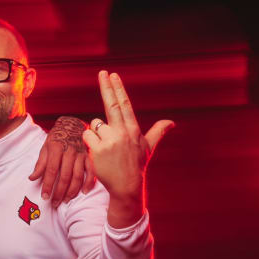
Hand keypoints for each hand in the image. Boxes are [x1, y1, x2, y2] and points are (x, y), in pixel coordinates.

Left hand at [29, 116, 95, 205]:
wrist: (71, 125)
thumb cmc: (56, 138)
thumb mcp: (45, 147)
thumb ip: (40, 164)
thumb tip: (32, 178)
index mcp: (57, 149)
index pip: (51, 170)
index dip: (48, 185)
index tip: (44, 196)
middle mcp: (70, 152)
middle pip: (65, 176)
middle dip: (59, 192)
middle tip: (54, 203)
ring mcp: (81, 155)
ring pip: (78, 176)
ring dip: (72, 191)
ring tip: (65, 200)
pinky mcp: (88, 157)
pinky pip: (91, 171)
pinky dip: (89, 183)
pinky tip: (84, 192)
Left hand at [82, 71, 173, 226]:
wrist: (126, 186)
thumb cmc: (136, 164)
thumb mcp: (148, 147)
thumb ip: (157, 132)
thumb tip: (171, 122)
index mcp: (133, 129)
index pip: (124, 104)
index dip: (118, 88)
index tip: (113, 75)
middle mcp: (122, 132)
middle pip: (111, 104)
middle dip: (106, 87)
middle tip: (102, 72)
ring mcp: (109, 141)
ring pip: (95, 124)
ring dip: (97, 132)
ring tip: (106, 146)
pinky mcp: (97, 149)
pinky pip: (87, 136)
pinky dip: (90, 141)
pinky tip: (97, 150)